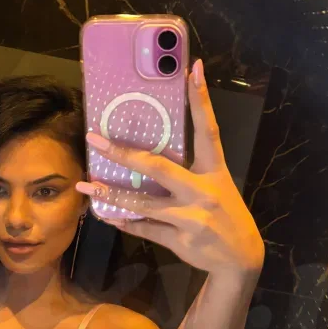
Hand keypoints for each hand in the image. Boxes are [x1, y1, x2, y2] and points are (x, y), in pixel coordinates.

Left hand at [76, 59, 264, 276]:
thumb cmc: (225, 215)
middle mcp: (203, 191)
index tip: (193, 68)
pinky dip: (123, 221)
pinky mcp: (179, 239)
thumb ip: (189, 172)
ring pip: (143, 203)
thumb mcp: (216, 187)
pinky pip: (144, 228)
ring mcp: (190, 217)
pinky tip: (105, 214)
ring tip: (86, 186)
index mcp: (215, 171)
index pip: (208, 129)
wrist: (241, 260)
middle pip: (158, 167)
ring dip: (112, 194)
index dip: (201, 99)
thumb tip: (149, 156)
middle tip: (95, 139)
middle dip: (124, 153)